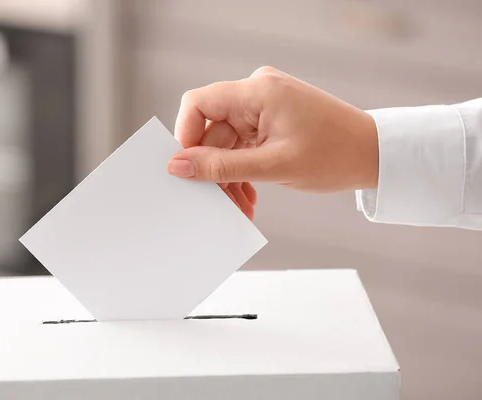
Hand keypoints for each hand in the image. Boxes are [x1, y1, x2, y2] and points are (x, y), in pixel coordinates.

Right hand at [167, 66, 378, 219]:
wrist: (374, 154)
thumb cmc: (335, 155)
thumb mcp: (272, 166)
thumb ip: (221, 167)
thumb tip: (178, 166)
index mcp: (257, 91)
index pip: (198, 102)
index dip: (186, 136)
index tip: (189, 169)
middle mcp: (257, 92)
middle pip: (212, 131)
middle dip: (214, 170)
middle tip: (220, 204)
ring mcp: (264, 106)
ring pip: (226, 143)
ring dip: (229, 177)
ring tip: (241, 207)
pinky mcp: (270, 121)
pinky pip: (242, 145)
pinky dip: (242, 171)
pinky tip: (249, 195)